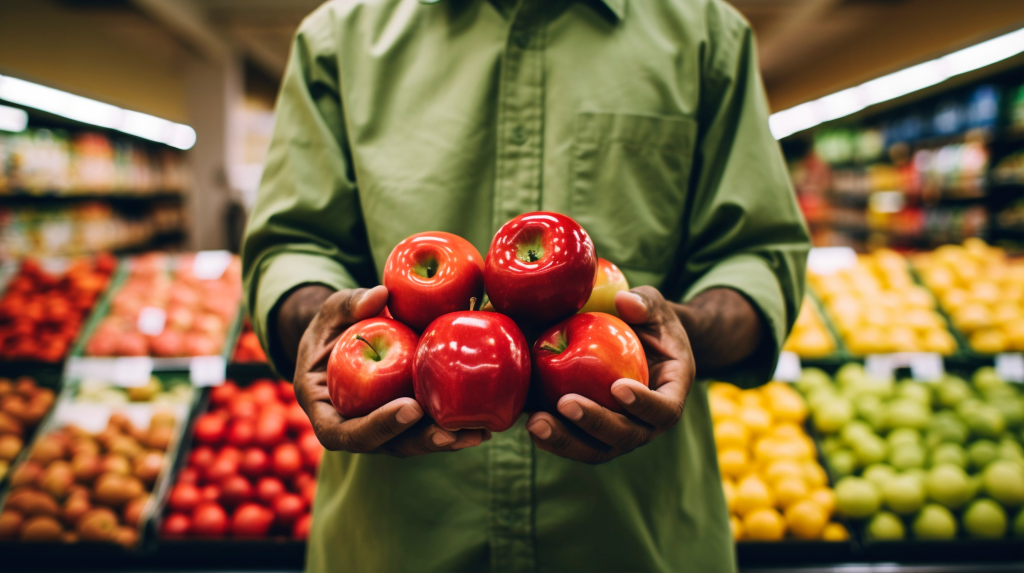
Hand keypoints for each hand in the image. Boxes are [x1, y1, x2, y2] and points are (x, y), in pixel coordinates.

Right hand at [290, 285, 487, 456]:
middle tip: (452, 431)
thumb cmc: (332, 327)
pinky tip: (484, 427)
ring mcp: (381, 430)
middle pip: (388, 446)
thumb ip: (348, 305)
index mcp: (324, 412)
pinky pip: (428, 429)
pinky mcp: (404, 423)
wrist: (340, 343)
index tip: (411, 407)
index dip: (380, 425)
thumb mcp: (331, 313)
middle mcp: (353, 429)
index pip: (348, 432)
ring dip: (446, 441)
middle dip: (422, 439)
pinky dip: (454, 430)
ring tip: (478, 433)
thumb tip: (379, 295)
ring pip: (414, 443)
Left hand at [525, 286, 694, 463]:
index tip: (619, 387)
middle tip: (566, 403)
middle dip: (594, 423)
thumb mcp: (654, 308)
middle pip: (625, 436)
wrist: (636, 345)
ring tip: (536, 423)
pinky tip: (526, 422)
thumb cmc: (648, 323)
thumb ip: (645, 304)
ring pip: (595, 449)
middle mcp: (646, 424)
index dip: (644, 404)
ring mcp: (617, 434)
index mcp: (670, 394)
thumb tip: (626, 301)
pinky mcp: (590, 435)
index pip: (664, 409)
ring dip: (565, 440)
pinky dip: (550, 438)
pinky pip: (572, 443)